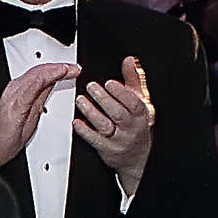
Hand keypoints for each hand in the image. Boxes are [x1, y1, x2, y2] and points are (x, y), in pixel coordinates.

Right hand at [0, 60, 77, 168]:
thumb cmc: (9, 135)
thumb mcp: (32, 112)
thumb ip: (41, 96)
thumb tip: (53, 84)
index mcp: (18, 91)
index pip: (39, 73)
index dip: (56, 68)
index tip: (70, 69)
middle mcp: (14, 89)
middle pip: (39, 71)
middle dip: (59, 66)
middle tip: (74, 67)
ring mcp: (14, 95)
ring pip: (37, 74)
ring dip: (56, 70)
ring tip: (70, 69)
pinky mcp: (16, 103)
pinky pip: (33, 85)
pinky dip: (48, 77)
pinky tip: (58, 74)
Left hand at [73, 55, 154, 192]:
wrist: (137, 156)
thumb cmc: (137, 124)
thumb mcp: (141, 101)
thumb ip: (134, 79)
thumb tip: (130, 60)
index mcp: (141, 113)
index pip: (133, 103)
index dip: (121, 92)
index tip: (108, 83)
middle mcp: (131, 127)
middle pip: (118, 113)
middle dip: (103, 99)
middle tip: (91, 87)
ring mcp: (119, 140)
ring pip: (105, 126)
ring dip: (91, 113)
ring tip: (80, 100)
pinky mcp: (107, 149)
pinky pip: (95, 140)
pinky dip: (84, 131)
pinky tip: (77, 122)